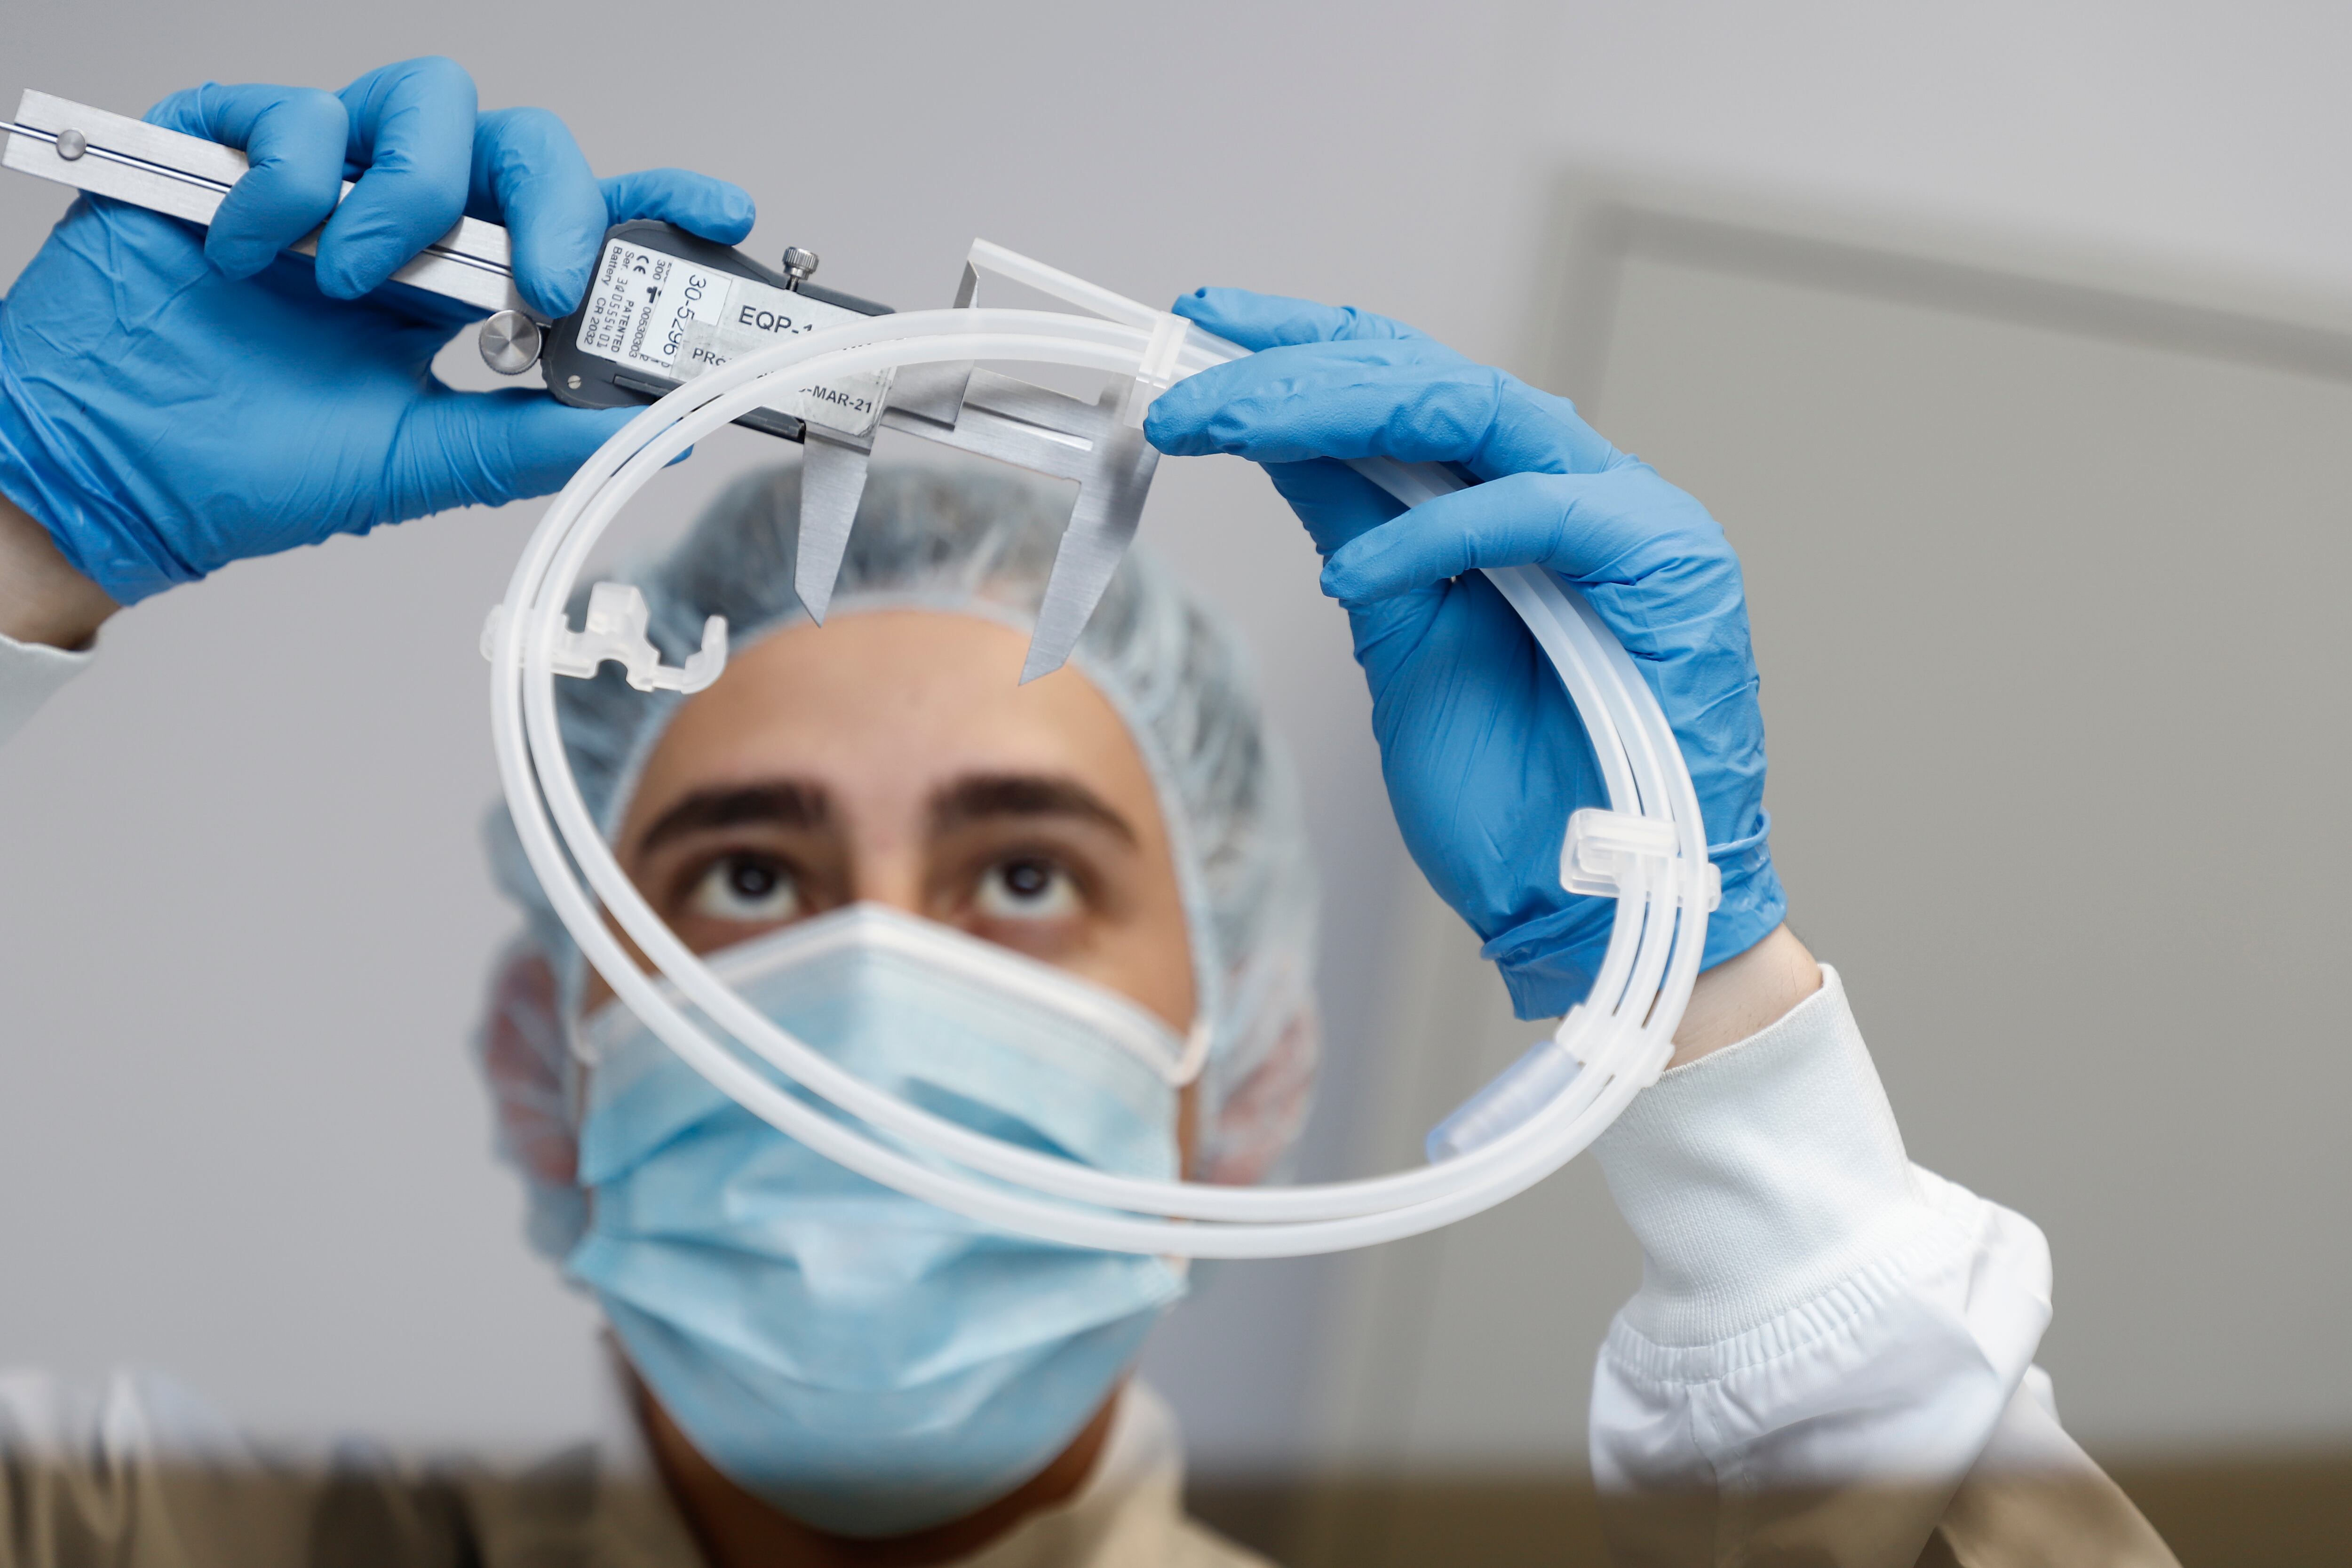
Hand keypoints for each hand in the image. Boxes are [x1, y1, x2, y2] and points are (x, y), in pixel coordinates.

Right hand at [0, 57, 755, 606]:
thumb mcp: (415, 464)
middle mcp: (403, 219)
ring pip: (425, 102)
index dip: (651, 201)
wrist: (113, 475)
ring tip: (361, 280)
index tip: (724, 213)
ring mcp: (319, 181)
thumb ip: (526, 440)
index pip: (575, 218)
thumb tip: (647, 429)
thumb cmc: (252, 467)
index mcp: (459, 287)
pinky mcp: (225, 151)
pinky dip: (288, 184)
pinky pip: (291, 114)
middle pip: (517, 143)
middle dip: (553, 198)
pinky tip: (251, 255)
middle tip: (546, 282)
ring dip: (412, 192)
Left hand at [1145, 289, 1784, 1016]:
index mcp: (1519, 499)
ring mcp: (1633, 519)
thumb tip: (1275, 437)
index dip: (1306, 349)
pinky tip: (1357, 571)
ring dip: (1340, 410)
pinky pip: (1537, 513)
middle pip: (1432, 380)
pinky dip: (1437, 534)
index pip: (1408, 386)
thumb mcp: (1400, 635)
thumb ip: (1359, 528)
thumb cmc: (1514, 797)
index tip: (1203, 331)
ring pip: (1478, 412)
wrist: (1595, 912)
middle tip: (1193, 374)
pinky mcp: (1670, 566)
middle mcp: (1579, 488)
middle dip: (1300, 368)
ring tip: (1232, 423)